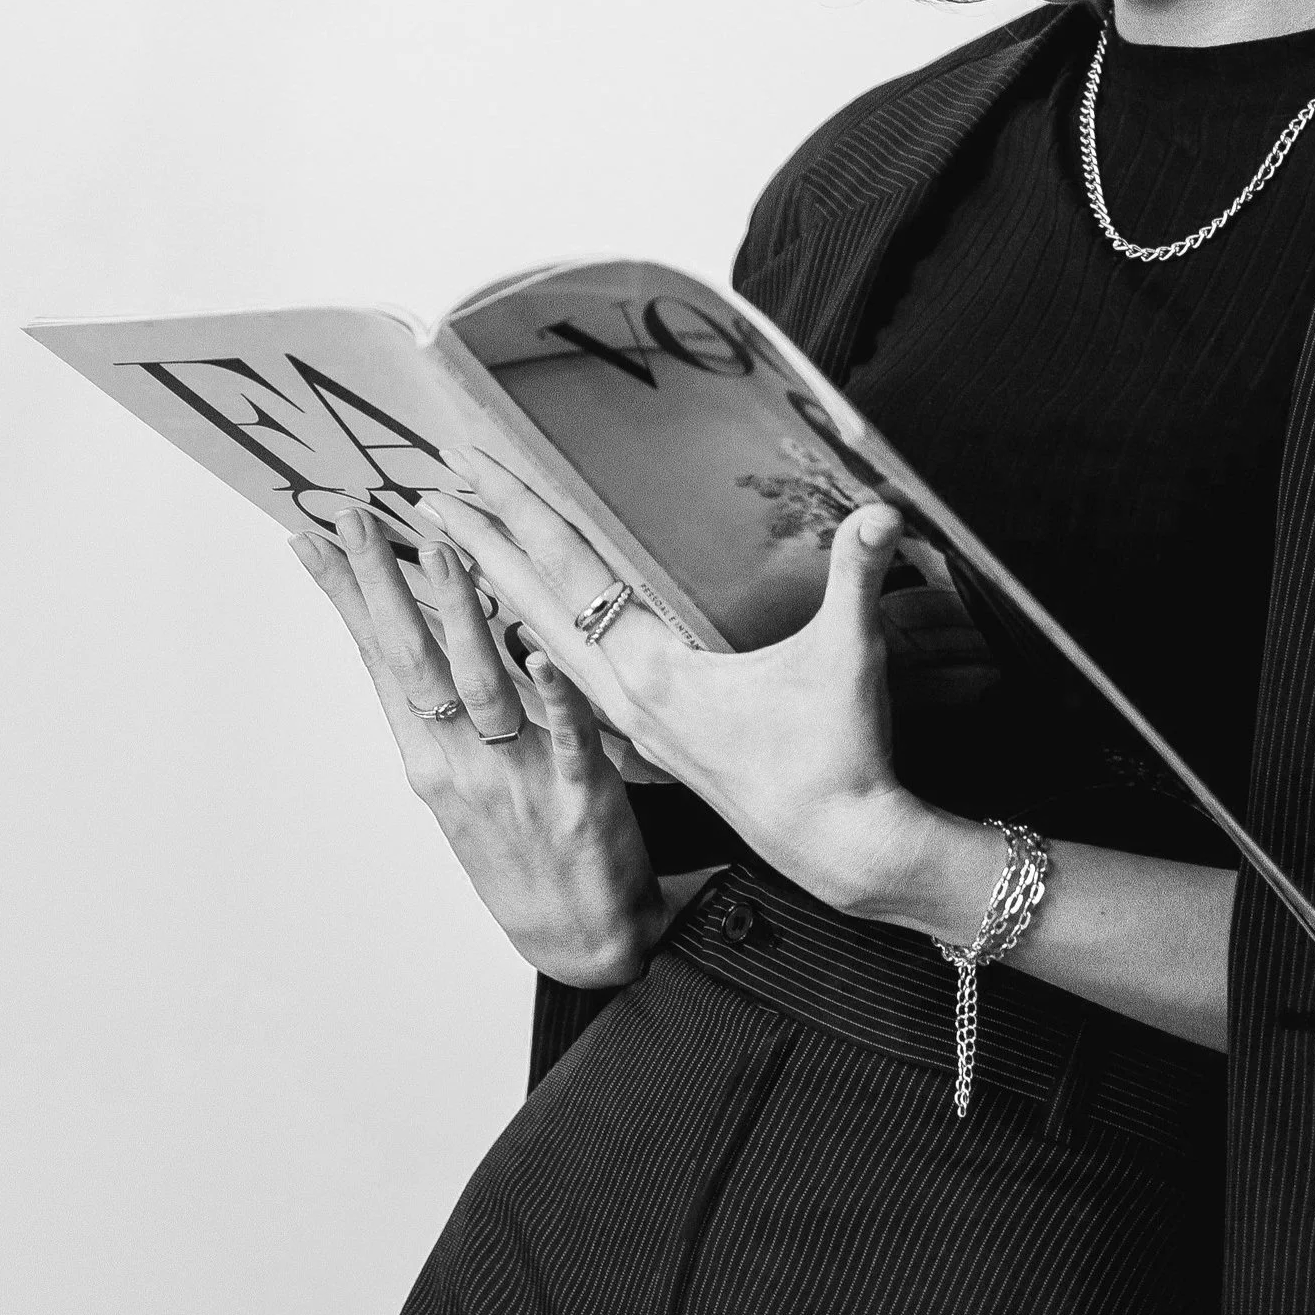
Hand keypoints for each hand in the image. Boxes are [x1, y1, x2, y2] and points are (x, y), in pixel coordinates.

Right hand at [294, 507, 663, 987]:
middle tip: (354, 516)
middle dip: (381, 586)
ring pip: (482, 686)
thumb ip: (441, 717)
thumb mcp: (460, 790)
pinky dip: (554, 693)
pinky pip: (568, 735)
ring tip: (440, 549)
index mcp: (429, 760)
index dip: (346, 598)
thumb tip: (417, 640)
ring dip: (460, 617)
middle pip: (413, 662)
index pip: (379, 662)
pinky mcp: (581, 796)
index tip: (312, 537)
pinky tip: (540, 653)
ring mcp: (520, 779)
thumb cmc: (522, 856)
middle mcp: (462, 765)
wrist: (580, 942)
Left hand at [417, 449, 936, 919]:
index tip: (468, 465)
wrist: (843, 849)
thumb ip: (857, 580)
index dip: (520, 509)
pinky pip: (572, 685)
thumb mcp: (850, 660)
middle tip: (430, 495)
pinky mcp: (654, 742)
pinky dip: (540, 648)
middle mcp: (627, 697)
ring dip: (502, 599)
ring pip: (544, 648)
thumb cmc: (839, 763)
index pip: (570, 569)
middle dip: (482, 547)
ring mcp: (635, 724)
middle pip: (533, 606)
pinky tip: (528, 635)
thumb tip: (883, 512)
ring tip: (461, 556)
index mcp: (655, 670)